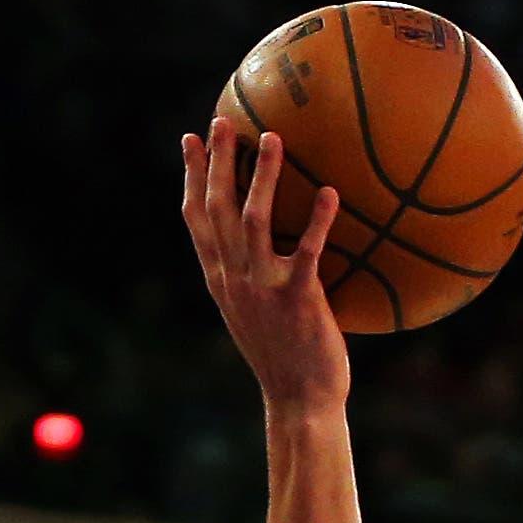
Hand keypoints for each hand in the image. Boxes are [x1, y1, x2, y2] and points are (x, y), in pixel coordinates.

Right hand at [181, 120, 347, 413]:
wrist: (300, 402)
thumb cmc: (284, 359)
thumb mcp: (253, 316)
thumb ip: (249, 278)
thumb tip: (262, 245)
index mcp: (221, 280)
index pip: (196, 219)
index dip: (192, 176)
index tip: (190, 138)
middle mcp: (234, 279)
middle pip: (217, 208)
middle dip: (217, 161)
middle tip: (225, 120)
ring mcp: (262, 289)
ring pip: (252, 220)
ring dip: (262, 177)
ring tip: (273, 138)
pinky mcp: (297, 300)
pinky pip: (307, 252)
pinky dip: (318, 221)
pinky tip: (332, 193)